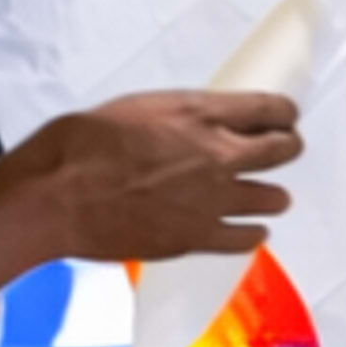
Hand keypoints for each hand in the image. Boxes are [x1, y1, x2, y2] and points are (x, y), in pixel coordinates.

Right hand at [12, 86, 299, 268]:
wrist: (59, 193)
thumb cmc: (83, 143)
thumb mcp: (138, 108)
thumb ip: (180, 118)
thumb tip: (197, 127)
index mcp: (200, 113)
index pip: (271, 108)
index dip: (284, 113)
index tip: (285, 117)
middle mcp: (218, 154)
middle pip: (283, 150)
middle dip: (286, 147)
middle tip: (282, 150)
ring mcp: (213, 200)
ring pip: (274, 197)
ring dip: (272, 195)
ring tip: (267, 197)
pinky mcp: (198, 237)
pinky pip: (247, 238)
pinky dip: (253, 233)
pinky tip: (251, 230)